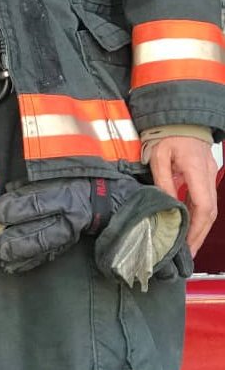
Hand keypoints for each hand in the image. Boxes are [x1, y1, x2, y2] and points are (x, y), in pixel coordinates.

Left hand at [147, 136, 219, 253]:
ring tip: (188, 244)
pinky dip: (199, 215)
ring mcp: (209, 174)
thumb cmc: (166, 134)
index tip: (186, 243)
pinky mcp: (206, 174)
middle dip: (200, 234)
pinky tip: (189, 225)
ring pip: (210, 207)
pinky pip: (205, 199)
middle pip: (210, 212)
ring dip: (200, 227)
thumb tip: (166, 205)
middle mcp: (207, 174)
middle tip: (188, 252)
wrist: (179, 117)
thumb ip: (162, 179)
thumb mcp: (158, 155)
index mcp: (196, 169)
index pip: (202, 205)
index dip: (196, 228)